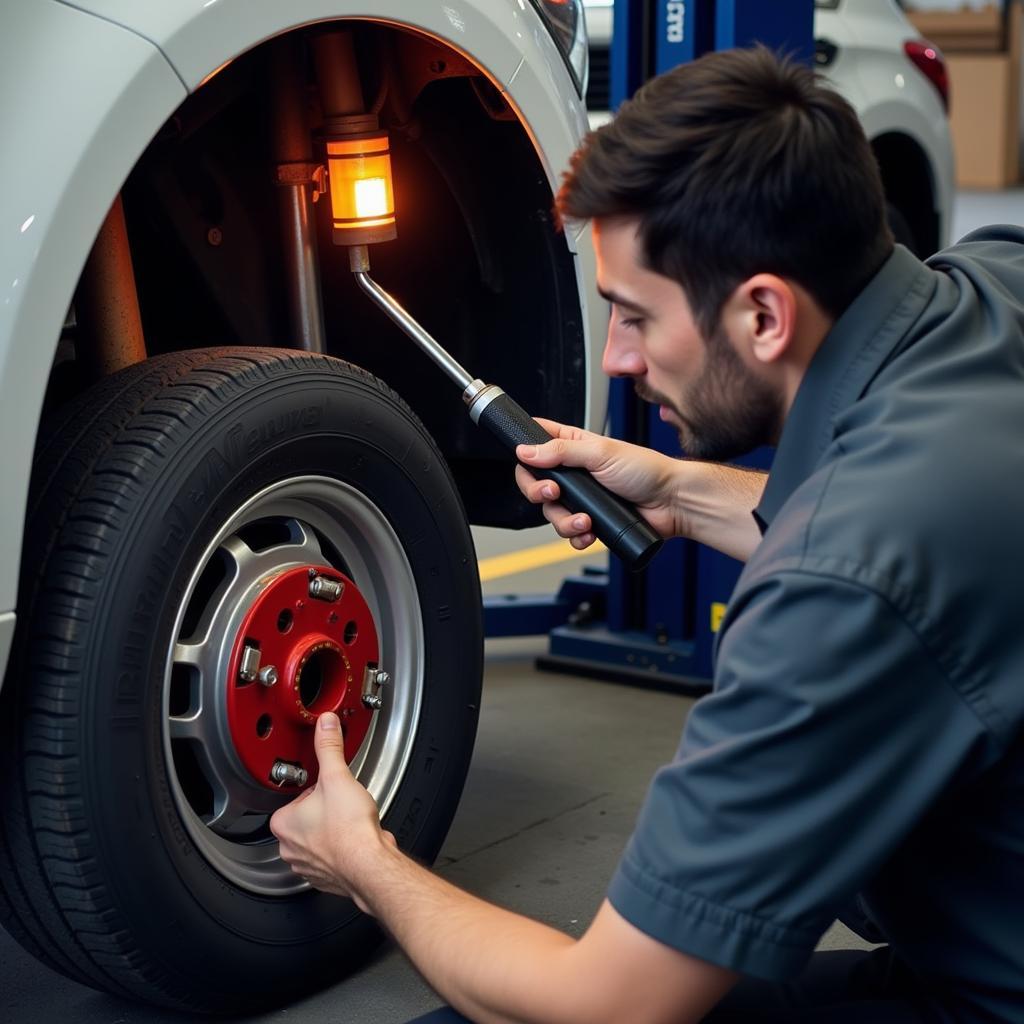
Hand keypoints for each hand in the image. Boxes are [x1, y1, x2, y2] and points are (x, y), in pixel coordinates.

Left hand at [270, 712, 395, 909]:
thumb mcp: (337, 776)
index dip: (319, 789)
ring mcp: (307, 865)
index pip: (298, 796)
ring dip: (335, 830)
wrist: (368, 863)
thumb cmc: (349, 828)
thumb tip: (325, 724)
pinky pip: (333, 857)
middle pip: (308, 816)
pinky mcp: (325, 877)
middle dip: (326, 809)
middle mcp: (290, 847)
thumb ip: (329, 747)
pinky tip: (357, 839)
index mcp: (283, 822)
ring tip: (351, 822)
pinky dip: (344, 848)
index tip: (332, 788)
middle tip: (343, 804)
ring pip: (320, 838)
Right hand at [515, 419, 684, 548]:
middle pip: (537, 485)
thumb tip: (526, 451)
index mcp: (575, 447)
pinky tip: (591, 532)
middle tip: (553, 494)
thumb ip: (561, 451)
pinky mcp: (591, 522)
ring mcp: (583, 499)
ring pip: (552, 514)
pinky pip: (570, 534)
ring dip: (564, 521)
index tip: (528, 463)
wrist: (672, 503)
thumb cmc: (647, 470)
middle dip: (539, 494)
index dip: (526, 454)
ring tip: (585, 520)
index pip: (537, 444)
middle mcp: (575, 473)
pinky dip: (577, 537)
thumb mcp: (600, 453)